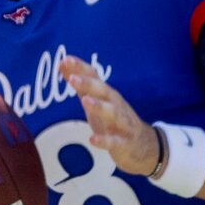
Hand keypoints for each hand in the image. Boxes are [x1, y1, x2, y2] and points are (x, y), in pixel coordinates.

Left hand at [59, 54, 160, 176]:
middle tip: (73, 78)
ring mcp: (122, 123)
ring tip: (85, 101)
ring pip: (112, 112)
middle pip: (103, 91)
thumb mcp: (96, 99)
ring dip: (99, 106)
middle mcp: (115, 104)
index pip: (94, 76)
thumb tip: (62, 63)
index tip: (65, 59)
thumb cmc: (114, 119)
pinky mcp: (124, 142)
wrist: (143, 145)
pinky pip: (114, 141)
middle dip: (88, 83)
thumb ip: (80, 84)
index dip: (81, 68)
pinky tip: (92, 139)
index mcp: (106, 93)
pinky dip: (104, 140)